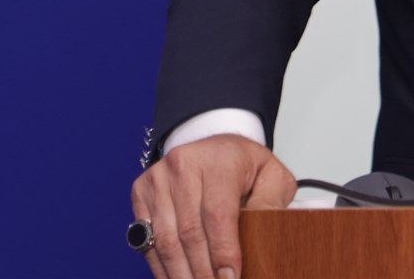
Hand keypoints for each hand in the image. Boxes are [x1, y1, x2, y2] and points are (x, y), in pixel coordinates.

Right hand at [130, 134, 295, 278]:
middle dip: (203, 271)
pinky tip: (178, 278)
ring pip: (165, 241)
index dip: (222, 253)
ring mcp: (157, 179)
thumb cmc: (243, 166)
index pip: (217, 214)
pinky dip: (162, 268)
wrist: (214, 148)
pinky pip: (148, 241)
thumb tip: (263, 235)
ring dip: (181, 274)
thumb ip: (270, 204)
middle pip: (189, 232)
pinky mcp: (141, 193)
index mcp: (218, 160)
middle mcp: (182, 165)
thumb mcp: (272, 177)